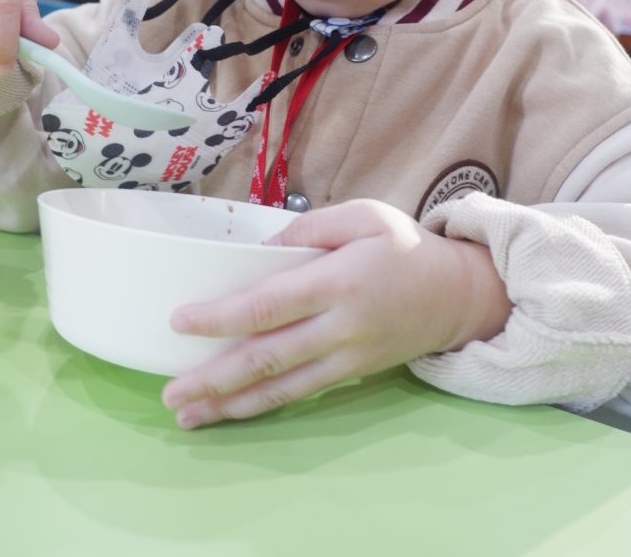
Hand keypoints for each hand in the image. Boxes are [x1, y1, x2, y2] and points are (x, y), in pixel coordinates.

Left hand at [162, 199, 509, 427]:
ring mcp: (346, 358)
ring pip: (281, 388)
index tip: (180, 322)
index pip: (269, 304)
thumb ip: (310, 227)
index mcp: (337, 281)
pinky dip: (263, 405)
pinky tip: (233, 411)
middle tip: (170, 394)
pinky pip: (301, 394)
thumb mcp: (364, 215)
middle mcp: (339, 327)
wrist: (460, 294)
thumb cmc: (404, 246)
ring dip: (231, 404)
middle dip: (214, 378)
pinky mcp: (352, 374)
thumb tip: (261, 251)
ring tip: (188, 415)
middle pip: (267, 358)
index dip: (222, 317)